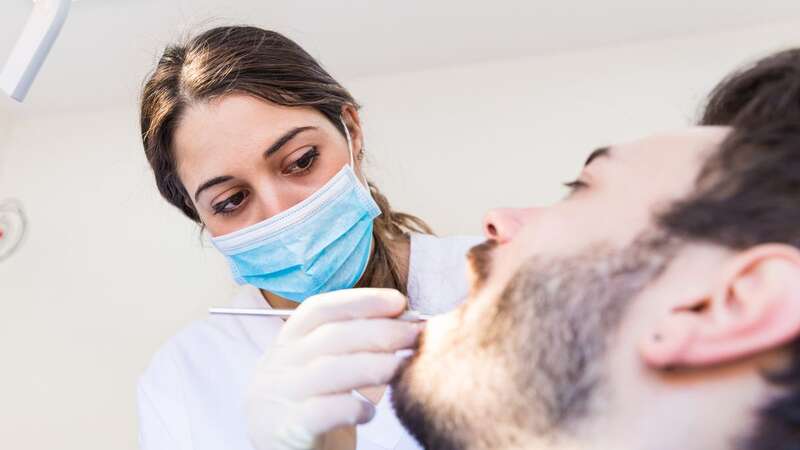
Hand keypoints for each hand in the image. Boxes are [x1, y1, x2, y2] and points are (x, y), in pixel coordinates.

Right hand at [246, 288, 421, 449]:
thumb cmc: (314, 410)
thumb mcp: (324, 371)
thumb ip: (351, 346)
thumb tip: (404, 319)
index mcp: (284, 345)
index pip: (318, 309)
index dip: (359, 301)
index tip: (398, 301)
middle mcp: (275, 366)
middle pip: (330, 336)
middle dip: (379, 331)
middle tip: (414, 334)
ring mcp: (277, 398)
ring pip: (329, 370)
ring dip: (373, 365)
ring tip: (400, 367)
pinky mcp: (286, 429)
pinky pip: (323, 411)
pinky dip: (352, 407)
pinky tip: (370, 412)